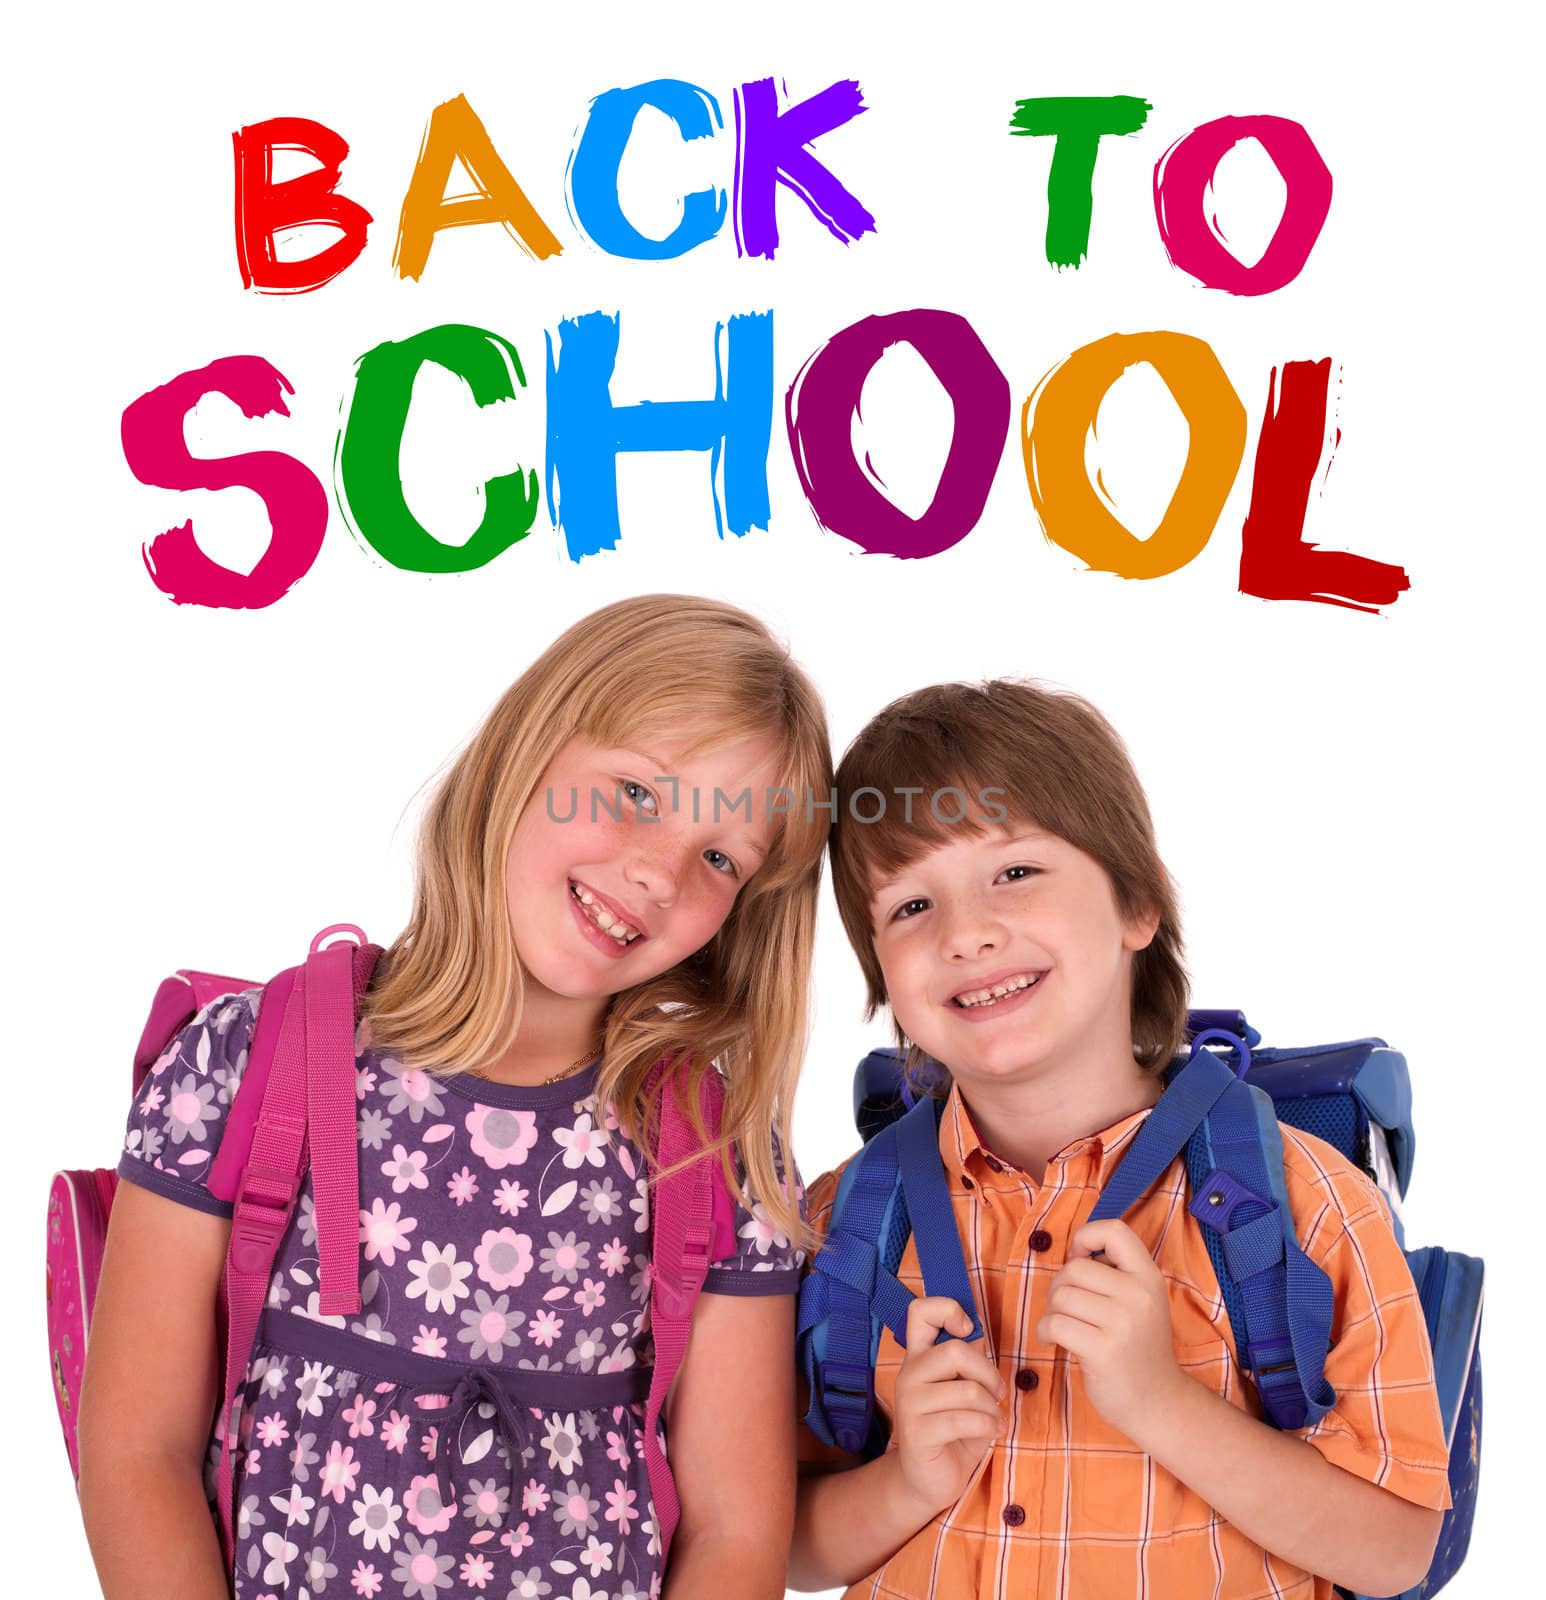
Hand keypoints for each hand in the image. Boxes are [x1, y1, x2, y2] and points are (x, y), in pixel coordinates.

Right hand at [889, 1296, 1004, 1519]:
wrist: (930, 1481)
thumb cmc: (953, 1430)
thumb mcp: (964, 1390)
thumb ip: (968, 1362)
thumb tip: (979, 1332)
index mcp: (919, 1357)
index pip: (919, 1311)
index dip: (947, 1308)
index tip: (968, 1329)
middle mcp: (909, 1374)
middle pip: (954, 1351)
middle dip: (988, 1372)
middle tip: (998, 1392)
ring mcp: (910, 1403)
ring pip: (966, 1390)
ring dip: (992, 1407)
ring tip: (995, 1418)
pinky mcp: (917, 1433)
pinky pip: (964, 1421)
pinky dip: (988, 1426)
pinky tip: (992, 1432)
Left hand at [1034, 1219, 1183, 1443]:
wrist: (1158, 1403)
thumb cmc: (1138, 1347)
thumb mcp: (1141, 1301)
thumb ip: (1115, 1273)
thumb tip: (1073, 1250)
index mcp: (1149, 1277)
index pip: (1114, 1230)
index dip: (1087, 1237)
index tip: (1081, 1261)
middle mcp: (1139, 1295)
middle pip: (1074, 1268)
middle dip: (1060, 1286)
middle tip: (1067, 1307)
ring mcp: (1122, 1323)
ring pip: (1061, 1296)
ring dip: (1052, 1311)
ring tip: (1064, 1327)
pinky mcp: (1102, 1351)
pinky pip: (1054, 1323)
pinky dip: (1045, 1331)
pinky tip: (1054, 1341)